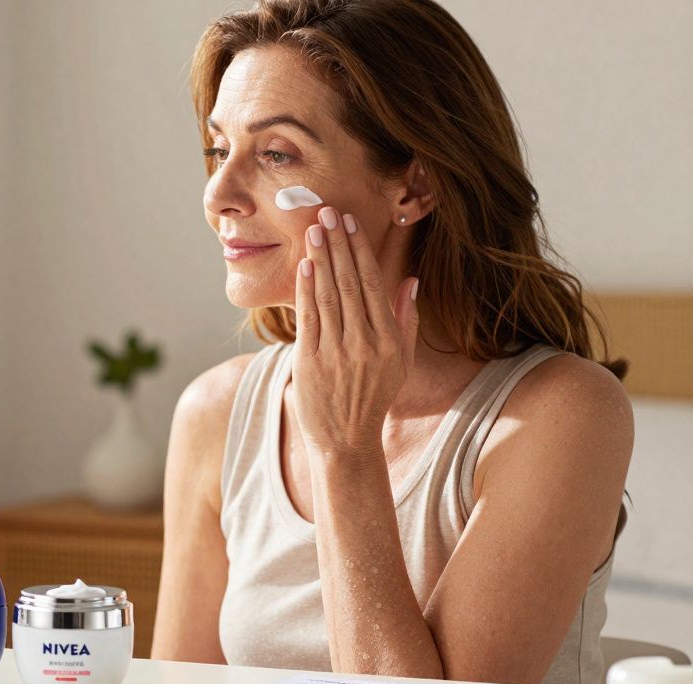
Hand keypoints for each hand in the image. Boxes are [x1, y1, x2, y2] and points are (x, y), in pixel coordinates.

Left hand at [293, 206, 419, 455]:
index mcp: (389, 339)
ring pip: (328, 295)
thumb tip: (410, 281)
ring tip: (314, 229)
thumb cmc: (373, 398)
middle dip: (339, 244)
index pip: (373, 284)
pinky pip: (309, 317)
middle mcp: (365, 342)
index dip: (361, 251)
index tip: (352, 224)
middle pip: (350, 282)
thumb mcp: (400, 361)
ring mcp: (337, 352)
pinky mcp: (311, 361)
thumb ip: (405, 319)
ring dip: (320, 258)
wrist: (346, 440)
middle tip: (328, 212)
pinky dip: (306, 289)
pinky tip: (304, 264)